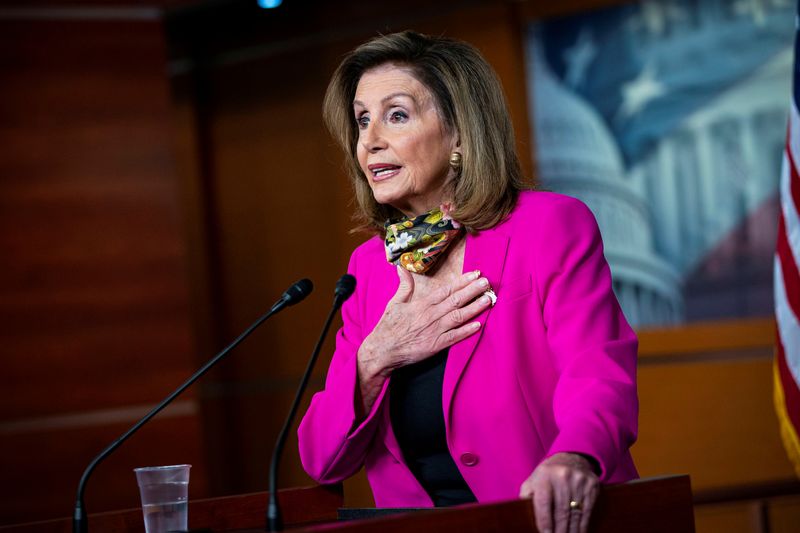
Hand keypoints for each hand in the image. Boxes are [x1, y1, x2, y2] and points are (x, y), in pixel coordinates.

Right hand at [358, 266, 490, 377]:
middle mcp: (431, 315)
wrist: (381, 350)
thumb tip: (402, 268)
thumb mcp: (394, 303)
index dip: (462, 281)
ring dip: (474, 308)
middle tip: (487, 283)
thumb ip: (403, 286)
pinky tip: (478, 325)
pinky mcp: (435, 345)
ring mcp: (434, 330)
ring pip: (458, 316)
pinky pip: (454, 337)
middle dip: (473, 290)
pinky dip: (466, 331)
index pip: (446, 290)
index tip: (475, 274)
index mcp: (422, 304)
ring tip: (488, 299)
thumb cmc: (388, 327)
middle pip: (456, 300)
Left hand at [519, 453, 599, 532]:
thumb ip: (526, 497)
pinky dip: (583, 525)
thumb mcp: (533, 481)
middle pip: (561, 511)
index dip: (544, 521)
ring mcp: (579, 481)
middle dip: (559, 530)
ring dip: (571, 531)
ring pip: (575, 513)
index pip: (544, 503)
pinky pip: (587, 510)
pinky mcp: (592, 485)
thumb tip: (522, 515)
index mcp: (545, 476)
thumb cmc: (547, 475)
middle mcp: (563, 476)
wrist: (571, 458)